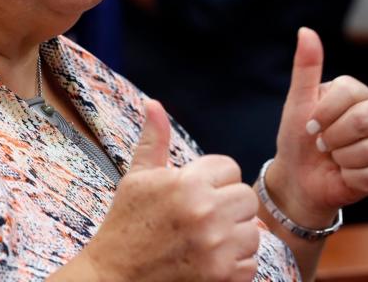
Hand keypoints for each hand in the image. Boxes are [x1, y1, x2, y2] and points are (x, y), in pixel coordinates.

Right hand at [62, 100, 259, 281]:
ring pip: (252, 230)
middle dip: (227, 204)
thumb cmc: (125, 224)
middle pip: (246, 196)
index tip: (193, 193)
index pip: (229, 167)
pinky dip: (235, 264)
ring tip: (204, 239)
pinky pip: (251, 262)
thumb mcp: (136, 179)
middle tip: (201, 217)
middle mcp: (205, 213)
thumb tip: (154, 103)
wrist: (115, 279)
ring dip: (233, 235)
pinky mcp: (223, 277)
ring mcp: (217, 248)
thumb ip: (152, 140)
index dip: (212, 179)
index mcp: (185, 184)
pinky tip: (209, 261)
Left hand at [268, 29, 367, 227]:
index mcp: (358, 94)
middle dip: (331, 135)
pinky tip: (342, 172)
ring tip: (332, 156)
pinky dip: (347, 175)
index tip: (310, 122)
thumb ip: (306, 67)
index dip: (324, 111)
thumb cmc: (298, 136)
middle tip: (320, 141)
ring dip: (337, 156)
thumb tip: (306, 30)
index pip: (350, 92)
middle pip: (363, 120)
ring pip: (365, 148)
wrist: (297, 176)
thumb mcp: (298, 101)